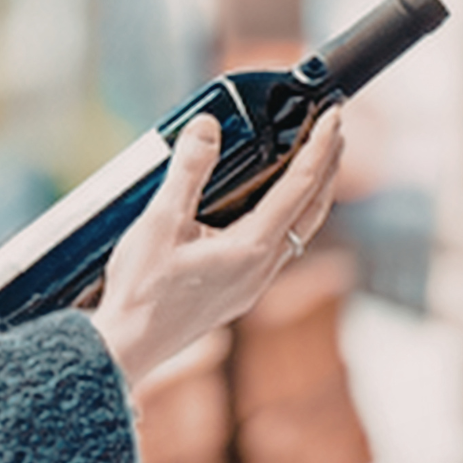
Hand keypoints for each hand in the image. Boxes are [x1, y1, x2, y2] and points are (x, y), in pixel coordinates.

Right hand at [90, 109, 342, 384]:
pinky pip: (281, 245)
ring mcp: (255, 283)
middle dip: (328, 167)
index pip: (300, 186)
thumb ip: (187, 171)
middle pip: (313, 209)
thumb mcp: (160, 222)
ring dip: (313, 192)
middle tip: (335, 130)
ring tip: (314, 161)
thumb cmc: (141, 290)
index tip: (334, 116)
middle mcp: (263, 268)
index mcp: (252, 247)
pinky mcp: (242, 290)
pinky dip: (290, 214)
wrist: (127, 346)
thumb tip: (207, 127)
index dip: (320, 146)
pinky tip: (273, 206)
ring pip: (300, 230)